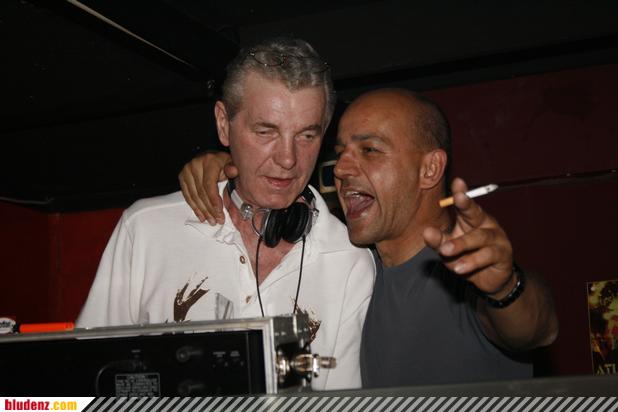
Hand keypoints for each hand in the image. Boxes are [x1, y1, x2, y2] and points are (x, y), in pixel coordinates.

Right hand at [178, 151, 236, 224]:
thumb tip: (233, 171)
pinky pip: (187, 196)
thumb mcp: (230, 162)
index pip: (209, 184)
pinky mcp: (182, 177)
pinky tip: (201, 216)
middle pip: (201, 193)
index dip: (213, 200)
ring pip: (194, 196)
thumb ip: (232, 168)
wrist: (209, 156)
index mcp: (209, 161)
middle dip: (210, 209)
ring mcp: (187, 171)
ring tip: (211, 220)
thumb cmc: (221, 162)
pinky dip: (195, 208)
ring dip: (203, 211)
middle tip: (218, 220)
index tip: (219, 212)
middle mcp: (195, 165)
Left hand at [422, 177, 514, 297]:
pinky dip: (472, 262)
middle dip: (466, 205)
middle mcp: (486, 224)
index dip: (462, 193)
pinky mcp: (503, 255)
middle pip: (476, 213)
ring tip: (445, 251)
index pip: (466, 204)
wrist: (488, 278)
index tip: (457, 181)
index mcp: (472, 219)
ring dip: (461, 244)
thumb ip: (438, 240)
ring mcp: (497, 238)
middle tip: (457, 198)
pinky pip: (487, 256)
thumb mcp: (449, 248)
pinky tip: (459, 268)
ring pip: (479, 238)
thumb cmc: (467, 256)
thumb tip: (427, 232)